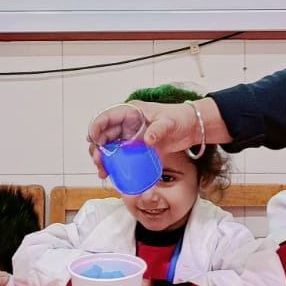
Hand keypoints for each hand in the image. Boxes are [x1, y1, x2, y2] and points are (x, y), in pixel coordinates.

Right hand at [87, 97, 227, 174]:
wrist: (192, 128)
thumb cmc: (180, 118)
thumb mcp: (169, 122)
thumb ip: (158, 129)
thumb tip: (148, 139)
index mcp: (130, 111)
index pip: (106, 117)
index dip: (96, 127)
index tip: (94, 140)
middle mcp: (126, 123)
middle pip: (103, 135)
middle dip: (97, 148)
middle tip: (98, 161)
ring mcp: (130, 136)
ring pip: (108, 147)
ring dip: (102, 158)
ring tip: (102, 171)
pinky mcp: (135, 148)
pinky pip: (119, 157)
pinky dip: (113, 165)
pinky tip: (110, 174)